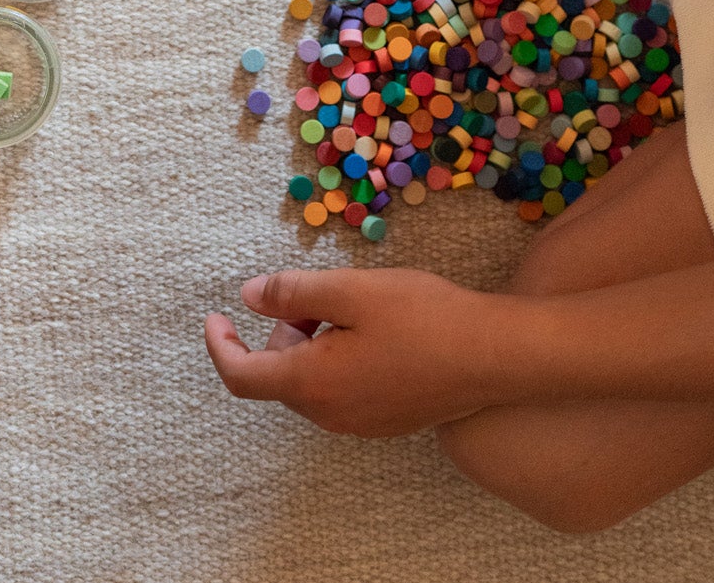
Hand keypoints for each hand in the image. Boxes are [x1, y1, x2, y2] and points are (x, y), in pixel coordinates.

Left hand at [204, 267, 510, 436]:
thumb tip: (248, 297)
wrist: (498, 358)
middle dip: (283, 330)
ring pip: (311, 380)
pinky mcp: (385, 420)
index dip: (220, 345)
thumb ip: (293, 293)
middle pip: (279, 374)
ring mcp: (360, 423)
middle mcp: (331, 414)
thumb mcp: (351, 291)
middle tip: (318, 293)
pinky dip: (337, 357)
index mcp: (313, 384)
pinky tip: (375, 330)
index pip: (243, 376)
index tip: (215, 315)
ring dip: (313, 341)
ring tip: (352, 305)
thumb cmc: (425, 318)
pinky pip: (340, 389)